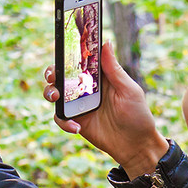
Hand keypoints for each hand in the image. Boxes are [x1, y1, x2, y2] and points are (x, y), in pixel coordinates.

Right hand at [43, 41, 168, 178]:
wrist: (136, 145)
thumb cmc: (137, 115)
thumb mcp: (128, 90)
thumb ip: (114, 69)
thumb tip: (105, 42)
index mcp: (99, 76)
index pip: (79, 60)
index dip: (67, 54)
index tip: (61, 50)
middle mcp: (86, 88)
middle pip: (61, 75)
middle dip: (51, 73)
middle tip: (53, 77)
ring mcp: (79, 105)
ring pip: (55, 94)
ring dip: (50, 92)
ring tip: (55, 98)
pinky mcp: (76, 120)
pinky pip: (60, 117)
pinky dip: (64, 121)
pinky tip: (76, 127)